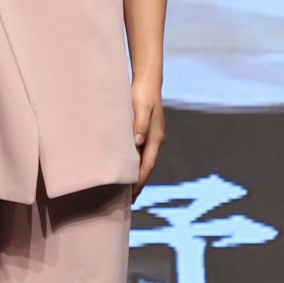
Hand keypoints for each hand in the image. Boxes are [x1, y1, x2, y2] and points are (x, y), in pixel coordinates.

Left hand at [130, 73, 164, 199]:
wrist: (147, 81)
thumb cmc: (142, 94)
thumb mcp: (141, 108)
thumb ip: (140, 124)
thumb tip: (138, 142)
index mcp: (156, 138)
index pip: (147, 165)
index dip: (139, 181)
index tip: (132, 195)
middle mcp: (156, 140)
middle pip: (147, 167)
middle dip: (139, 184)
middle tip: (128, 201)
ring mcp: (153, 137)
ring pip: (145, 161)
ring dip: (137, 176)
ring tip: (127, 190)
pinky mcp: (147, 133)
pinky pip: (142, 153)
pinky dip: (136, 164)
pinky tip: (127, 168)